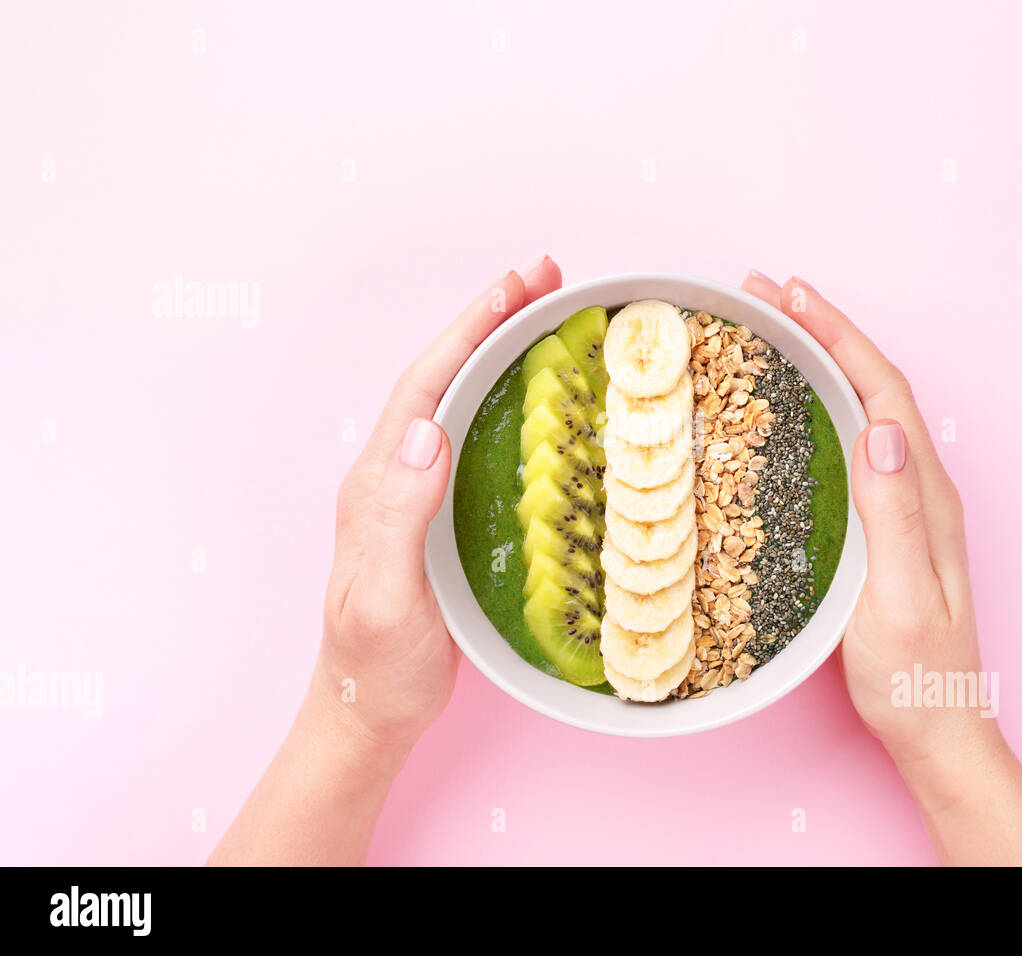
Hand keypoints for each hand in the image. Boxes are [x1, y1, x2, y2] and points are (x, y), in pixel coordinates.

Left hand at [315, 257, 564, 752]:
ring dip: (506, 354)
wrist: (371, 714)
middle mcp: (398, 476)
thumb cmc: (376, 666)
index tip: (518, 285)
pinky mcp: (447, 517)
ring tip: (556, 318)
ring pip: (466, 404)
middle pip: (447, 378)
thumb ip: (398, 517)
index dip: (469, 329)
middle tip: (549, 278)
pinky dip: (517, 406)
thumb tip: (429, 431)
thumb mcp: (385, 599)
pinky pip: (483, 443)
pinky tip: (550, 402)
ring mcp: (422, 495)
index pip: (426, 386)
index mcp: (379, 483)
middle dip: (492, 321)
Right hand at [740, 270, 984, 762]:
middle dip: (824, 331)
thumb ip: (895, 516)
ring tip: (772, 330)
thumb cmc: (915, 673)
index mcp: (925, 493)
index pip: (883, 391)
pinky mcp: (883, 524)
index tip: (793, 296)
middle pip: (872, 387)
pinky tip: (789, 408)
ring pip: (861, 410)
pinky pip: (849, 444)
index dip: (840, 337)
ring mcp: (902, 504)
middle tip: (767, 294)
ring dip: (820, 361)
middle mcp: (918, 486)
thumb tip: (878, 429)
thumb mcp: (901, 598)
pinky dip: (817, 406)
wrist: (934, 724)